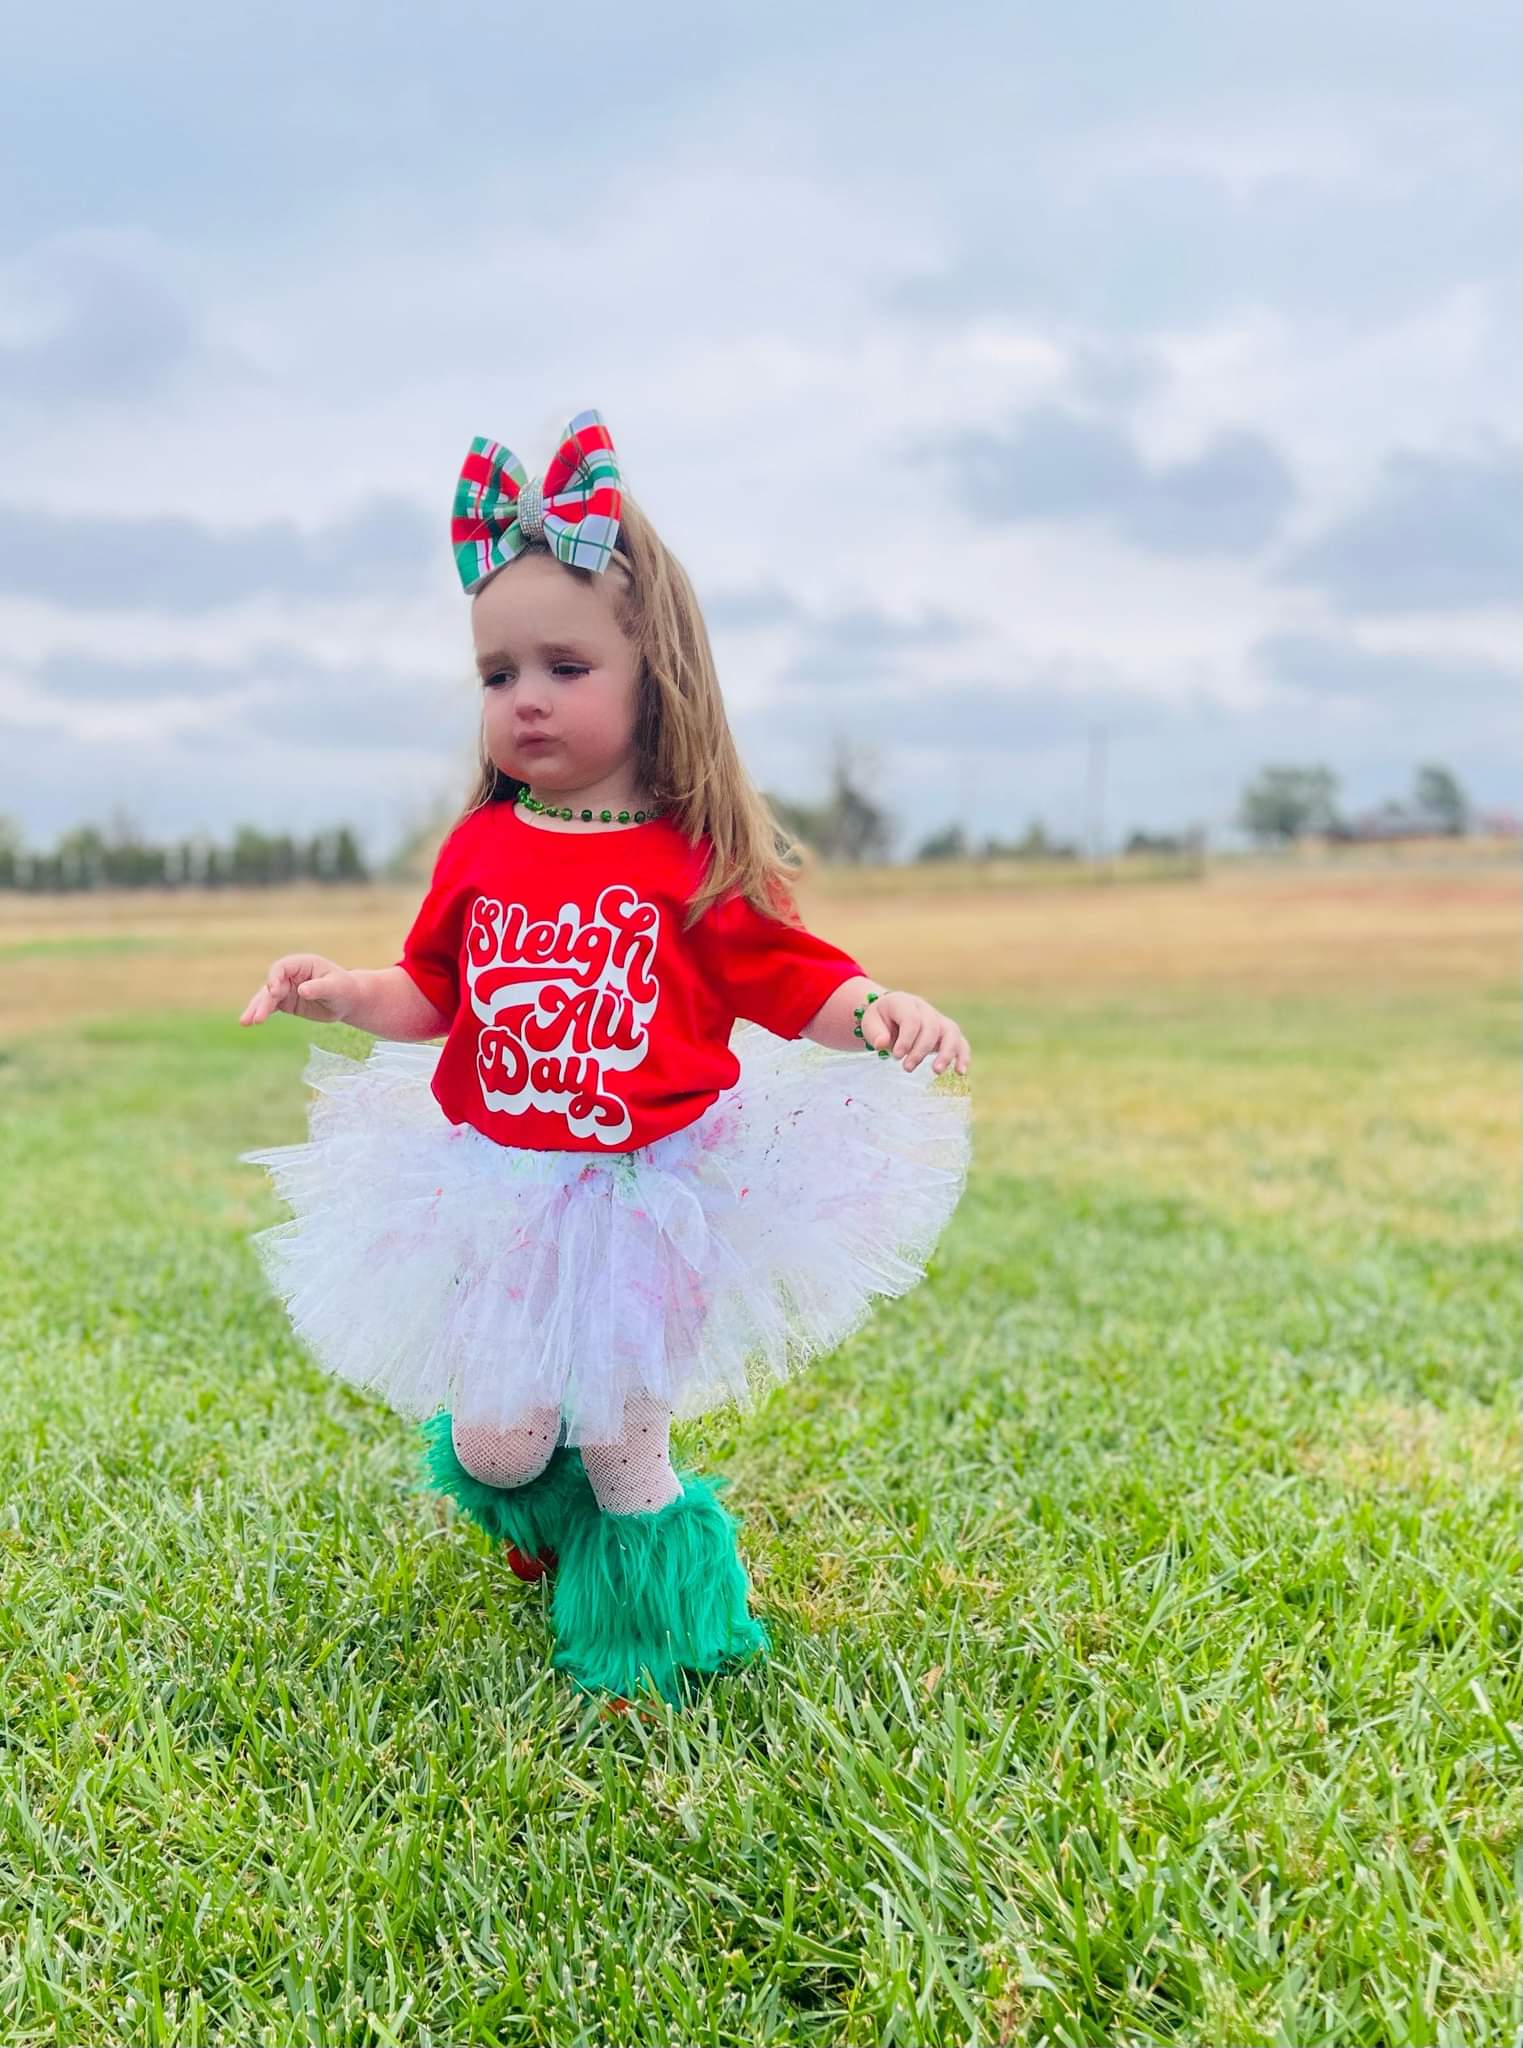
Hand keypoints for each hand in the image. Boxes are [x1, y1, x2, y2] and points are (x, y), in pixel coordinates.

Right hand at [239, 954, 359, 1025]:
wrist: (348, 1001)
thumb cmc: (344, 988)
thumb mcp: (336, 987)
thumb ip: (319, 988)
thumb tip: (302, 990)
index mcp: (302, 964)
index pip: (281, 967)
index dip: (274, 978)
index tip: (274, 992)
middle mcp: (290, 975)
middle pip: (271, 986)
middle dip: (263, 1001)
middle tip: (257, 1018)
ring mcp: (286, 989)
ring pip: (267, 998)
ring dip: (256, 1009)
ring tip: (245, 1022)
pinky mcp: (286, 1002)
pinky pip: (270, 1007)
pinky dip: (261, 1013)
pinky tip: (250, 1022)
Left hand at [859, 989, 969, 1074]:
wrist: (889, 1015)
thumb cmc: (880, 1021)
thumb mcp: (870, 1023)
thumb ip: (875, 1033)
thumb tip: (882, 1044)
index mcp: (905, 1003)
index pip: (912, 1019)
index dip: (906, 1039)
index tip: (897, 1056)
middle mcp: (925, 1009)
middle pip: (931, 1027)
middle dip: (921, 1050)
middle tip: (907, 1068)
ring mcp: (939, 1020)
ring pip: (951, 1032)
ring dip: (946, 1053)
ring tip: (937, 1071)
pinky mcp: (947, 1033)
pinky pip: (961, 1042)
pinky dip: (963, 1056)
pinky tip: (960, 1072)